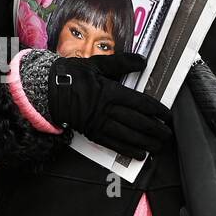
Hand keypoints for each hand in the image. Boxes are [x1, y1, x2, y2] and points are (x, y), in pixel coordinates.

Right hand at [47, 53, 171, 159]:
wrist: (48, 92)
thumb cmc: (72, 76)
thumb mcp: (97, 65)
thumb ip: (121, 63)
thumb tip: (142, 61)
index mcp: (111, 92)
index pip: (140, 103)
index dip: (156, 110)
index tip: (167, 115)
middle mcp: (107, 110)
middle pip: (138, 122)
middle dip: (155, 129)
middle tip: (168, 134)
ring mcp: (100, 124)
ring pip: (128, 136)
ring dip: (146, 143)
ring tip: (159, 146)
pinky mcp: (93, 133)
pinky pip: (114, 144)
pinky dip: (129, 150)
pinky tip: (140, 154)